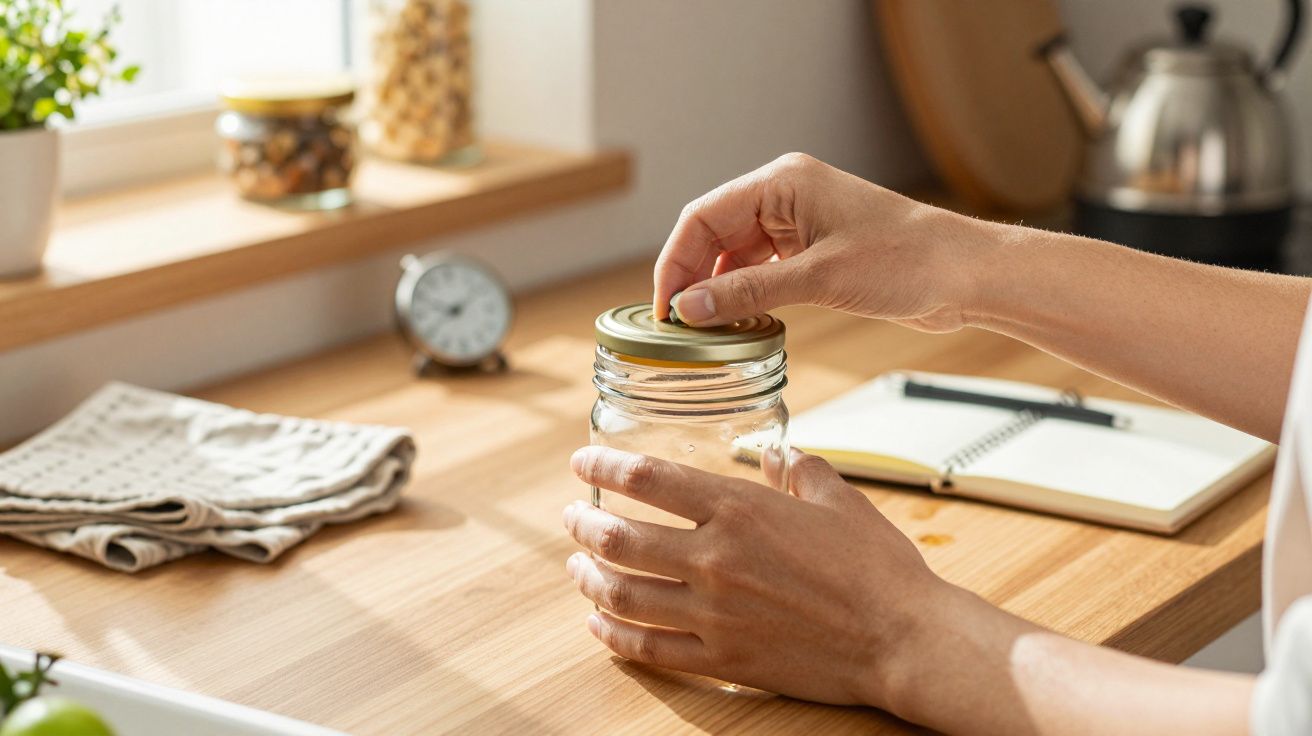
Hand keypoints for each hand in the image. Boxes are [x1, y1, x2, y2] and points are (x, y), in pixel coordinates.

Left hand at [561, 445, 953, 707]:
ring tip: (576, 566)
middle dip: (583, 524)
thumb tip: (778, 451)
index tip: (582, 463)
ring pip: (623, 595)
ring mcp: (714, 614)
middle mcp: (716, 559)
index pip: (648, 479)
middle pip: (620, 538)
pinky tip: (599, 625)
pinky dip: (612, 636)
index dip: (603, 467)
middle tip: (571, 518)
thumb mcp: (839, 499)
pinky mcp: (722, 659)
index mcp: (741, 509)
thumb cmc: (878, 569)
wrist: (902, 638)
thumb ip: (800, 470)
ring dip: (588, 578)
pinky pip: (648, 649)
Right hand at [653, 153, 1001, 331]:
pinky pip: (762, 269)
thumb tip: (690, 310)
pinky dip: (745, 295)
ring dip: (718, 290)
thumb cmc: (906, 260)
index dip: (675, 262)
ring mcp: (801, 223)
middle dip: (692, 278)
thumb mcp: (819, 280)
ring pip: (736, 255)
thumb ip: (748, 293)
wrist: (965, 274)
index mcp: (783, 182)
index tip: (663, 308)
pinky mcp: (815, 250)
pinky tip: (737, 323)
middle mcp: (786, 195)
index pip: (704, 216)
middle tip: (676, 327)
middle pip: (714, 234)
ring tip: (703, 331)